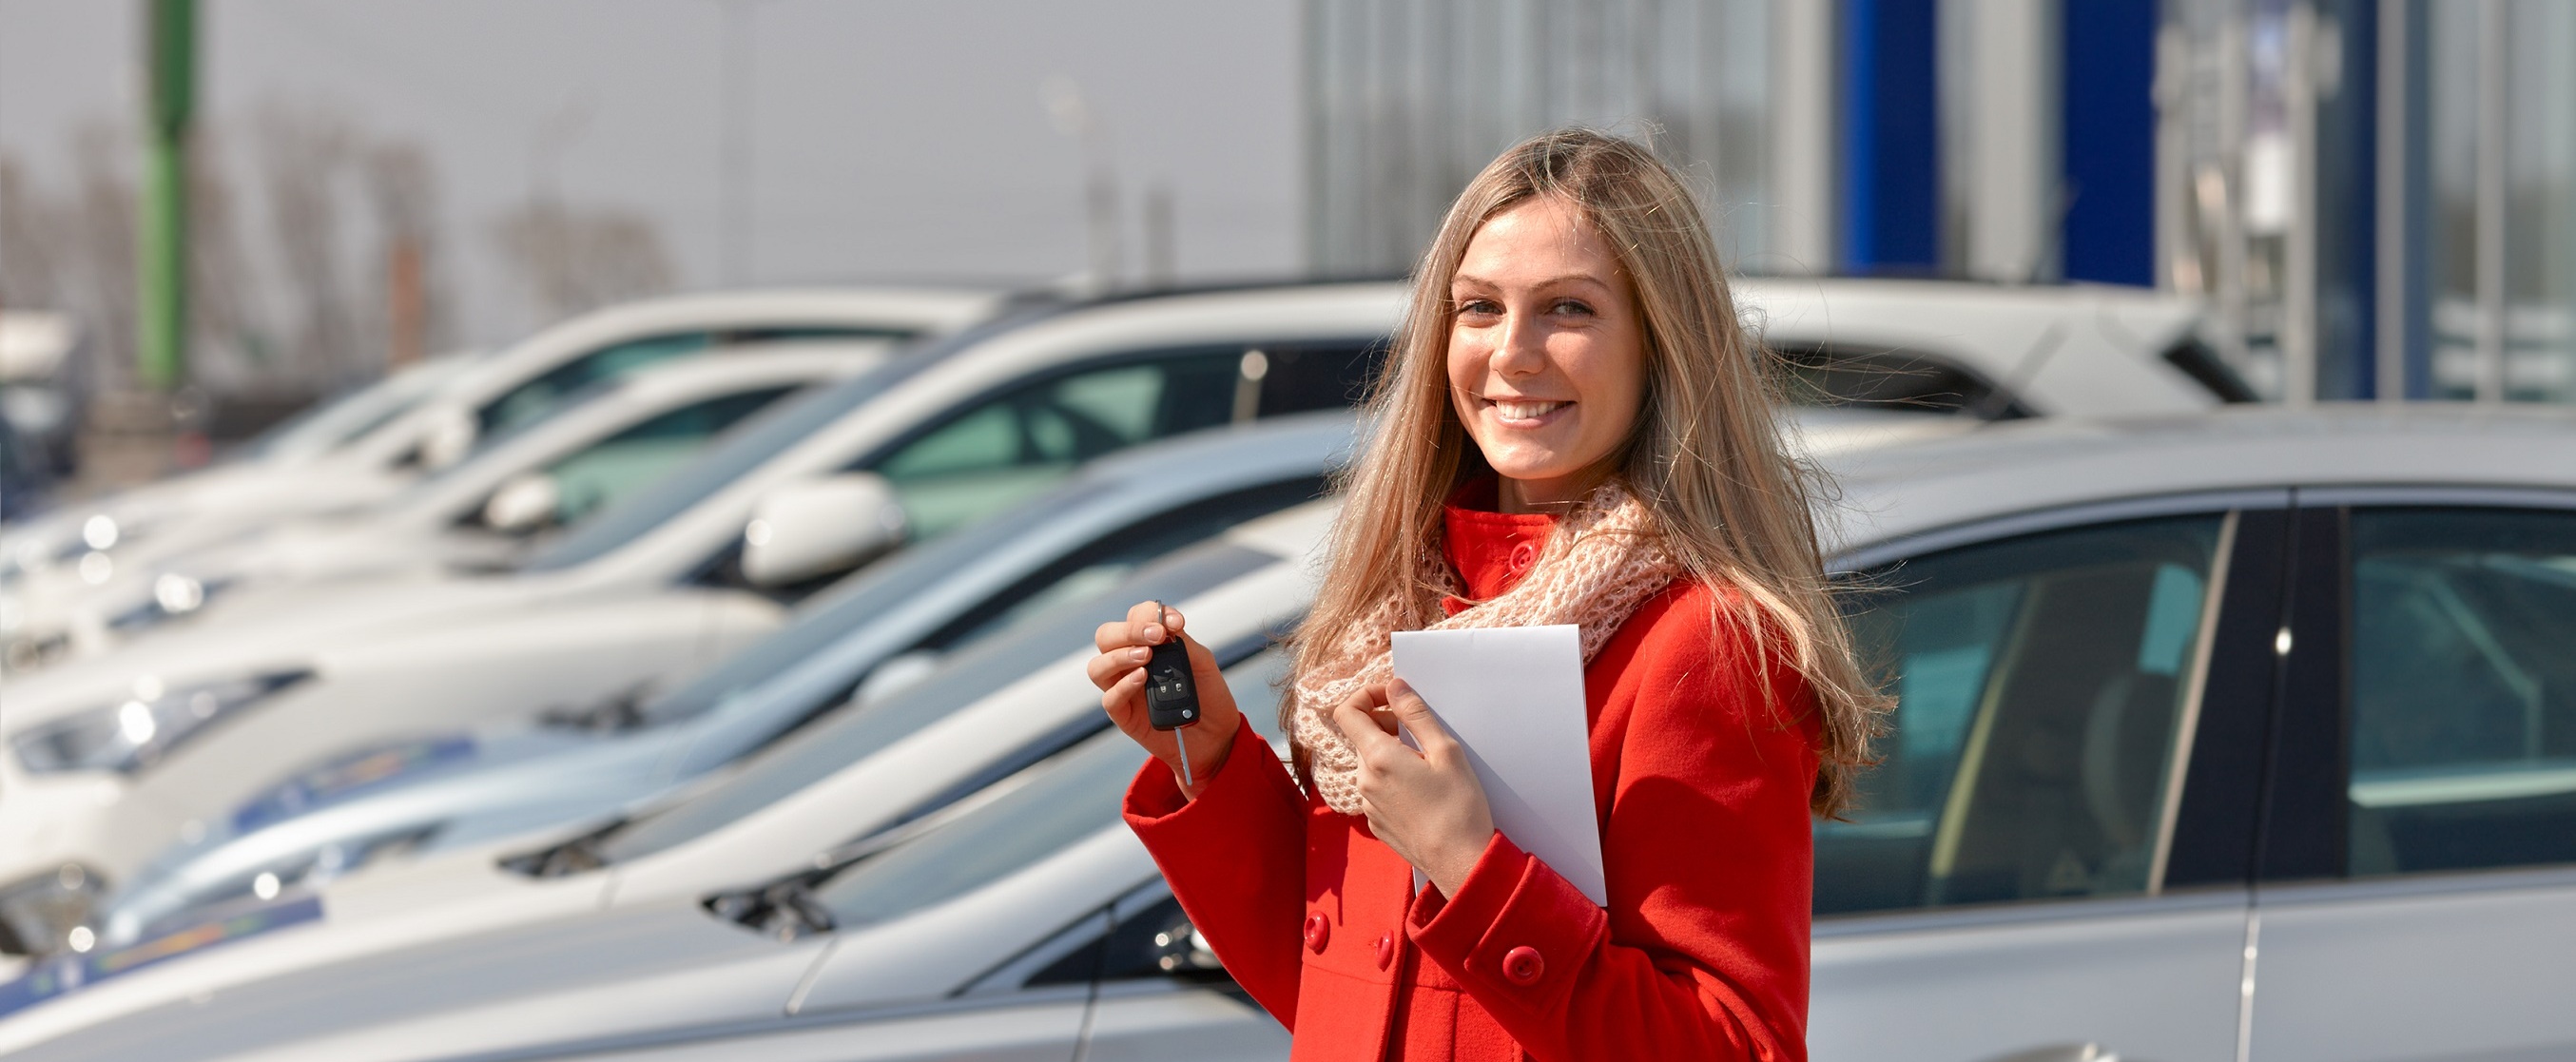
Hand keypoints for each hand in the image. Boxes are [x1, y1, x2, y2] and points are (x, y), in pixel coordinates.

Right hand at [1088, 600, 1240, 798]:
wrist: (1216, 735)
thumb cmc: (1207, 695)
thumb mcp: (1202, 663)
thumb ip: (1182, 642)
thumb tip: (1165, 625)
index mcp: (1147, 643)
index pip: (1134, 617)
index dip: (1149, 613)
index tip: (1176, 622)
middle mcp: (1129, 662)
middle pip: (1106, 637)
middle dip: (1129, 630)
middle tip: (1156, 636)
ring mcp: (1123, 689)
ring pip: (1097, 666)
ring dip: (1119, 655)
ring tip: (1146, 656)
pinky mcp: (1124, 715)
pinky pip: (1110, 698)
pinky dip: (1124, 685)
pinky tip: (1143, 678)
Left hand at [1329, 679, 1495, 896]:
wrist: (1460, 862)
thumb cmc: (1459, 807)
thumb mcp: (1445, 751)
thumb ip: (1415, 714)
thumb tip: (1394, 686)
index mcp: (1377, 758)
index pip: (1347, 712)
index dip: (1366, 695)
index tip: (1393, 698)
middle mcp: (1364, 781)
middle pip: (1361, 737)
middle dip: (1385, 725)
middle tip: (1419, 732)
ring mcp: (1367, 805)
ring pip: (1370, 764)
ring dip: (1390, 753)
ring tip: (1425, 764)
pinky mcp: (1376, 823)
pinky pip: (1376, 789)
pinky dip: (1392, 778)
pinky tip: (1422, 790)